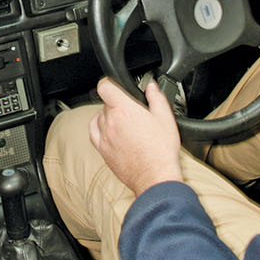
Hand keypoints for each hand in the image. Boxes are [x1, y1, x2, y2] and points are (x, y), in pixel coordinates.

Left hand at [89, 76, 183, 194]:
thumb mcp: (165, 118)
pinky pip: (94, 132)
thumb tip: (151, 86)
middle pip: (106, 103)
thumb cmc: (161, 150)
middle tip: (133, 111)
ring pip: (100, 117)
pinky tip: (111, 131)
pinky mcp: (102, 150)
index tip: (116, 85)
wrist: (155, 176)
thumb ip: (156, 97)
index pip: (105, 86)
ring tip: (125, 123)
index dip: (110, 82)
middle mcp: (110, 121)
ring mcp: (104, 136)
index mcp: (124, 109)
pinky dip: (100, 128)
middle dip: (118, 103)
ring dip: (109, 116)